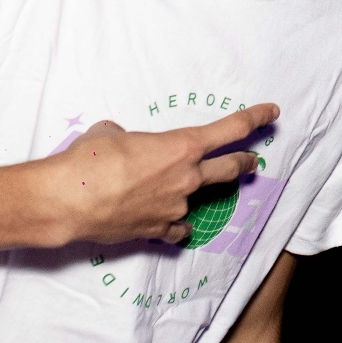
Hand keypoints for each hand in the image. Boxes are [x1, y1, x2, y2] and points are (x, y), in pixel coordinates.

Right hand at [35, 104, 278, 246]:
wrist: (69, 200)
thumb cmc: (90, 159)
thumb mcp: (112, 132)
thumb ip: (130, 137)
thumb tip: (124, 141)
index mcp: (182, 146)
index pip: (232, 129)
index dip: (256, 118)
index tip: (272, 113)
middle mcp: (187, 177)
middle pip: (231, 168)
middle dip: (244, 163)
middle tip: (251, 162)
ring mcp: (176, 206)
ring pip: (198, 199)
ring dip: (192, 193)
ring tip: (176, 190)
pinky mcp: (159, 230)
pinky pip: (177, 227)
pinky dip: (176, 224)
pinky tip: (172, 224)